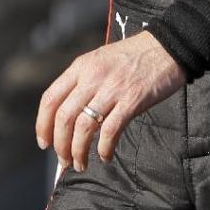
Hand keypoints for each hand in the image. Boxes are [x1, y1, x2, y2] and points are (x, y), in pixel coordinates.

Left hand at [35, 31, 185, 171]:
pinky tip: (105, 156)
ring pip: (83, 127)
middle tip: (65, 161)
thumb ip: (83, 83)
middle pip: (64, 117)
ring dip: (78, 152)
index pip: (50, 98)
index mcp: (81, 66)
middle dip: (60, 146)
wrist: (167, 46)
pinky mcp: (132, 99)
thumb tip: (67, 118)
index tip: (44, 143)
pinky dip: (104, 148)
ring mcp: (112, 88)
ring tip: (81, 164)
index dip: (43, 125)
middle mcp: (92, 76)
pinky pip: (110, 130)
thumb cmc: (134, 56)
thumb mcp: (100, 60)